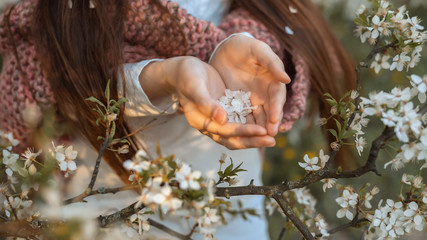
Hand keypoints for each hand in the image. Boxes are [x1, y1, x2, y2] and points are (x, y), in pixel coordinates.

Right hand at [139, 56, 275, 148]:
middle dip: (253, 141)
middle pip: (233, 139)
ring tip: (272, 138)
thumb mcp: (195, 86)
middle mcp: (209, 125)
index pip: (225, 131)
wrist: (184, 70)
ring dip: (254, 138)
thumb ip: (206, 103)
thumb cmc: (187, 76)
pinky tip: (266, 125)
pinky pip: (240, 124)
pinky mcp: (225, 113)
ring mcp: (217, 121)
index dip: (243, 132)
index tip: (261, 130)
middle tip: (272, 140)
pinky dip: (252, 127)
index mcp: (200, 121)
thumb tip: (222, 119)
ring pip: (237, 135)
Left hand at [210, 34, 290, 136]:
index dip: (276, 109)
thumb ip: (271, 63)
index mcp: (273, 81)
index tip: (274, 119)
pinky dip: (244, 127)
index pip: (277, 97)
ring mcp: (252, 100)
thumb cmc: (244, 46)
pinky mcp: (238, 105)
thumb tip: (286, 79)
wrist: (225, 49)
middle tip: (269, 135)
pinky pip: (242, 117)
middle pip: (270, 112)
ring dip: (259, 129)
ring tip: (258, 140)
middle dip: (270, 124)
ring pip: (258, 118)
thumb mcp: (258, 50)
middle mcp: (265, 94)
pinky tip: (241, 136)